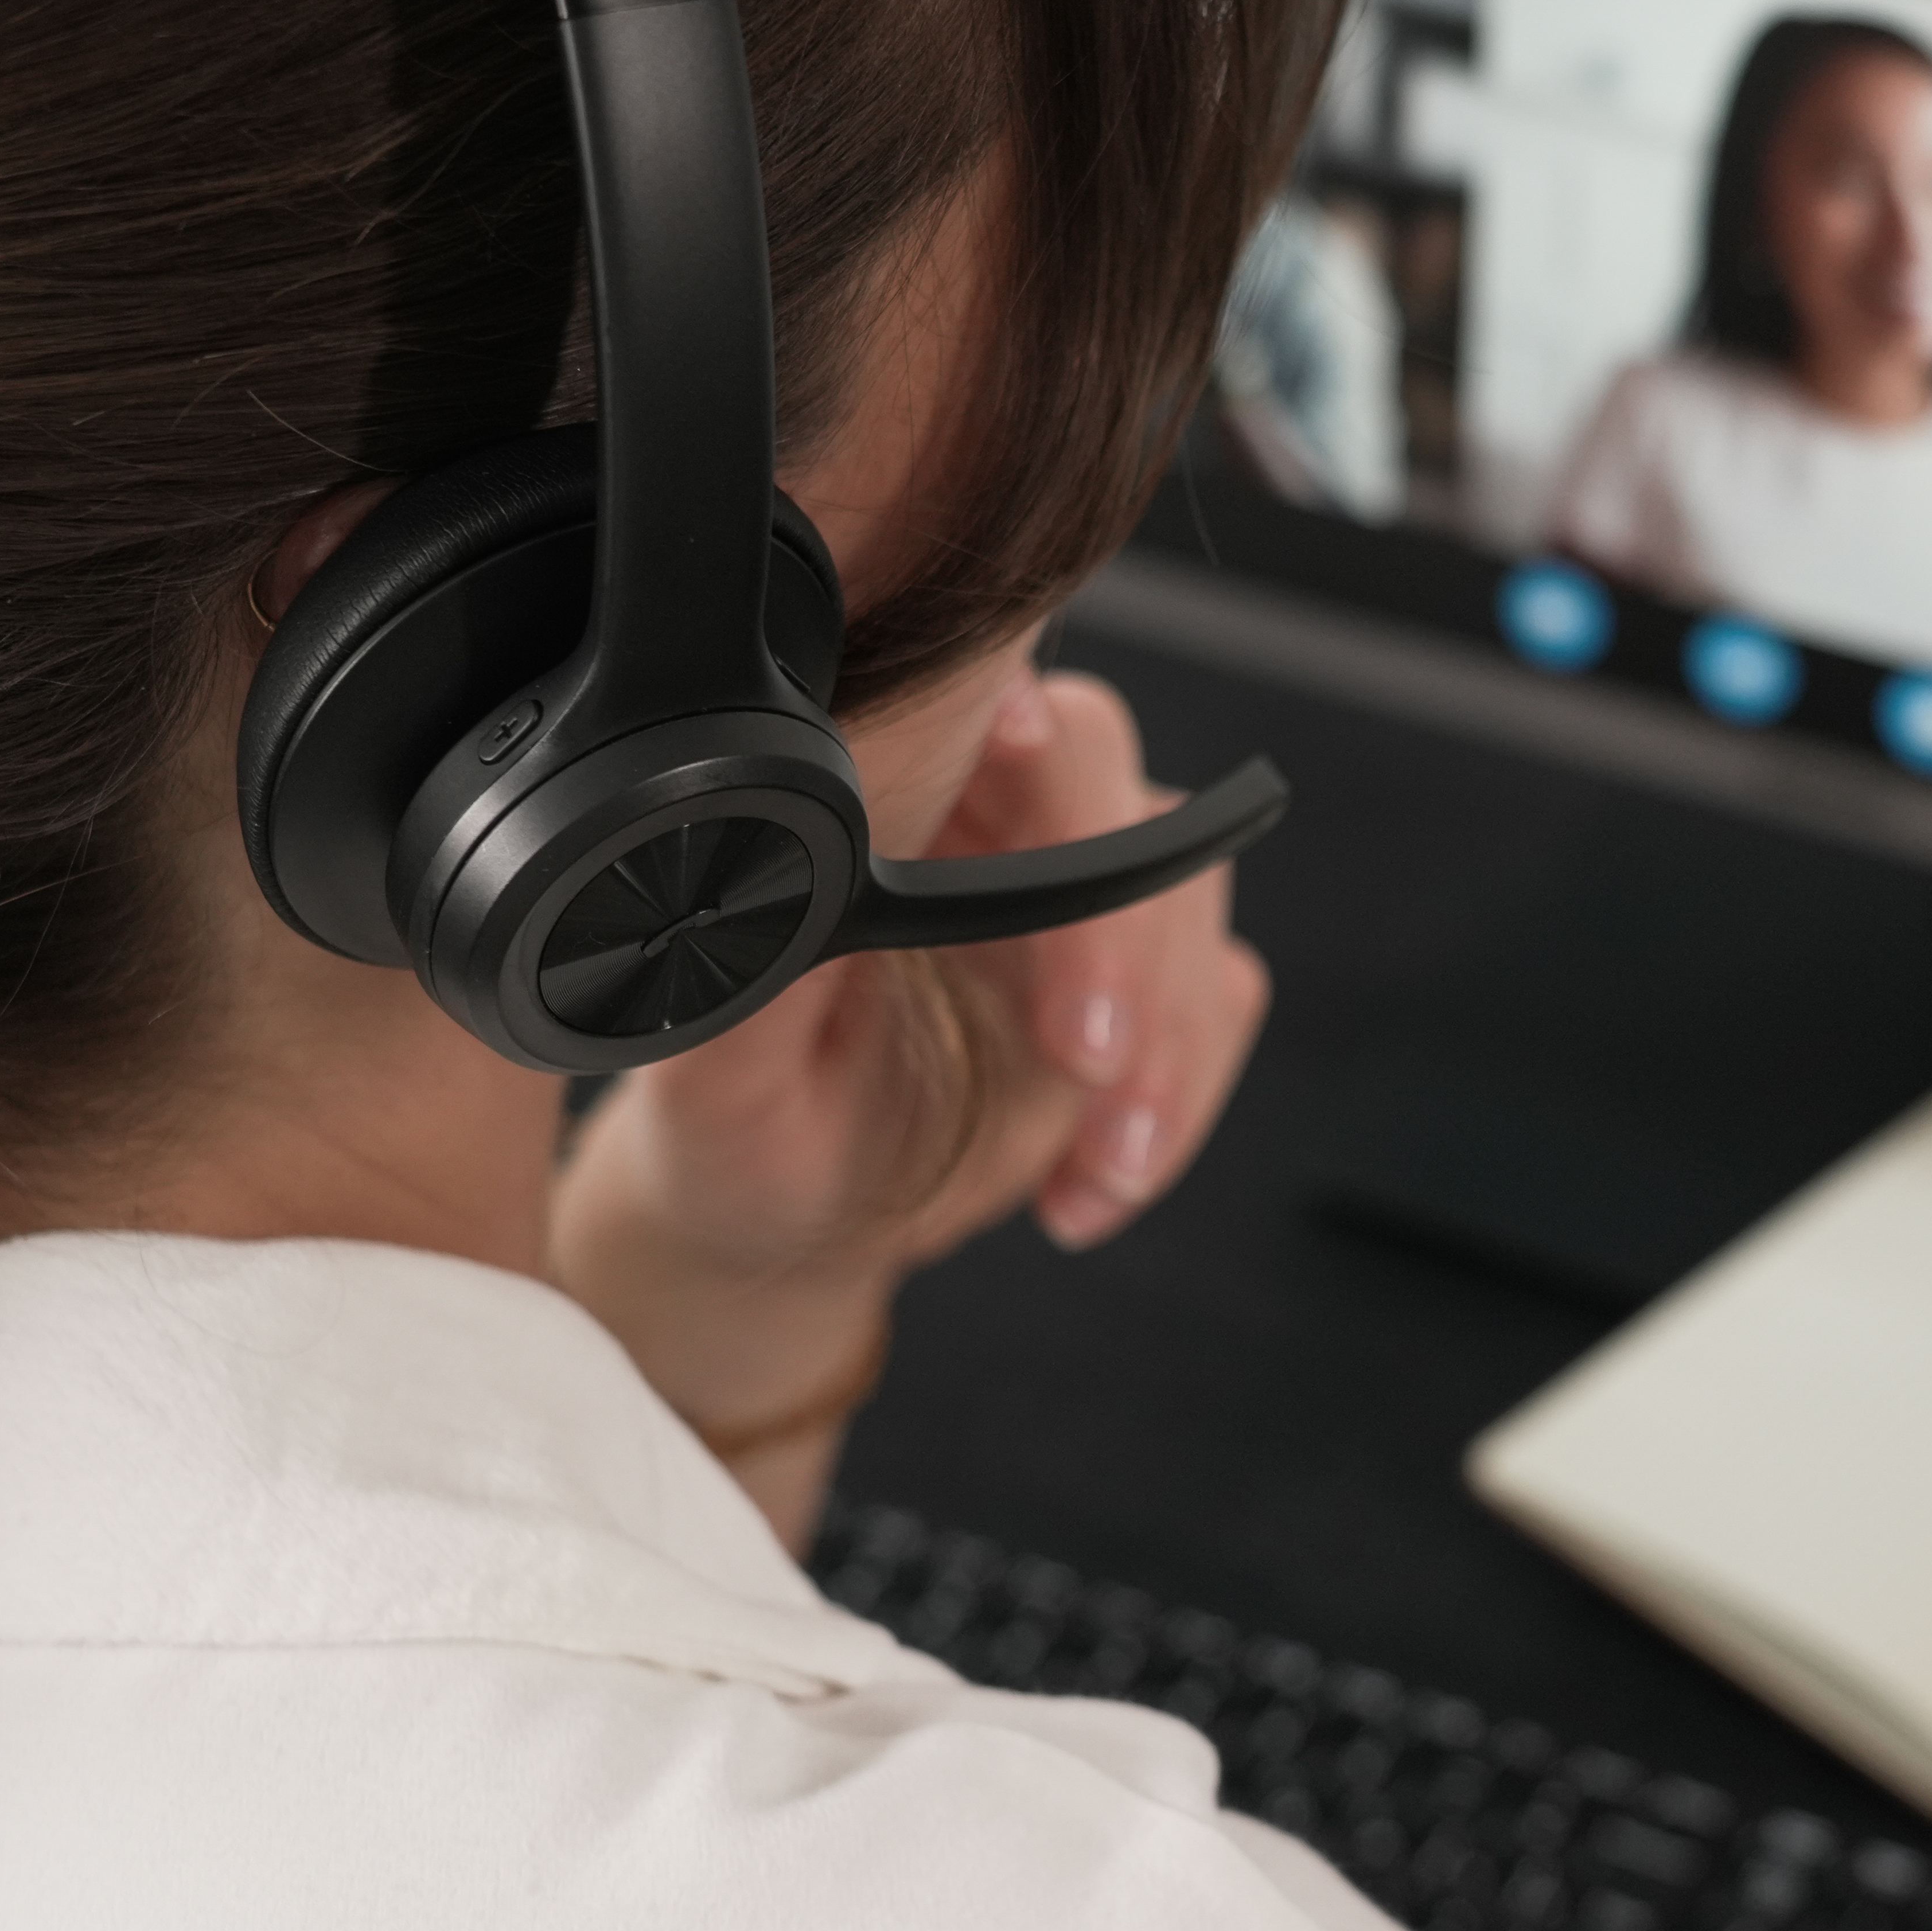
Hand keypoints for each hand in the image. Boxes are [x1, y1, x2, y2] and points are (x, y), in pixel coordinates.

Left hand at [547, 667, 1267, 1522]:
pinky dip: (1181, 1097)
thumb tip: (770, 868)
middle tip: (1085, 1059)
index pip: (972, 695)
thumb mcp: (715, 1077)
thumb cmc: (736, 1135)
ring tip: (1099, 1163)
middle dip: (1117, 928)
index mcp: (874, 798)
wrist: (792, 1235)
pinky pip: (1217, 992)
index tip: (1037, 786)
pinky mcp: (1141, 979)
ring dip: (1167, 1040)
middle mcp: (982, 821)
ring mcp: (1074, 896)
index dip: (1023, 726)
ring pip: (1183, 894)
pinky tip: (1090, 1182)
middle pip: (1108, 781)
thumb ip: (746, 966)